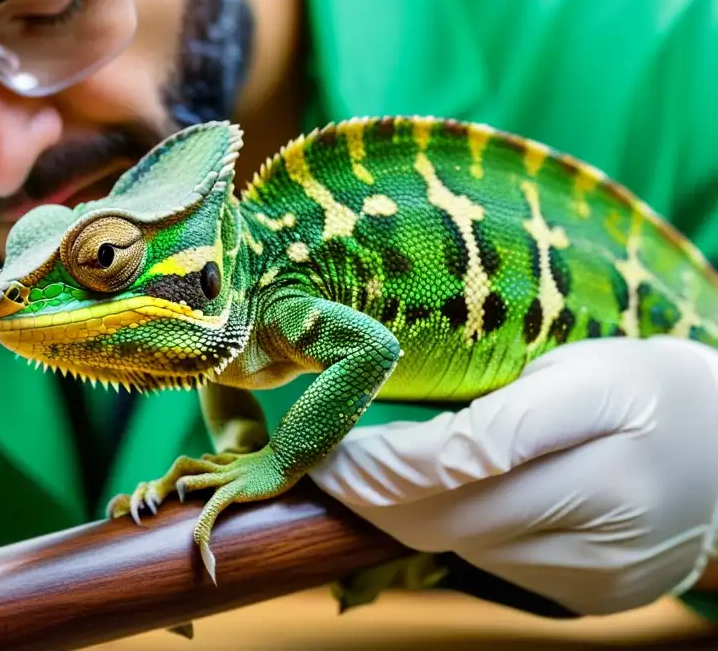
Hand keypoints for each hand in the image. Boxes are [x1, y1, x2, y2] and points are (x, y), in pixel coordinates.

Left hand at [309, 336, 717, 615]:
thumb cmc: (638, 388)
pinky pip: (499, 570)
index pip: (460, 459)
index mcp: (604, 426)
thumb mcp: (572, 369)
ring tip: (380, 478)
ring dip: (411, 517)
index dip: (379, 462)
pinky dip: (460, 537)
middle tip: (330, 469)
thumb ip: (496, 411)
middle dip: (373, 498)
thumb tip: (405, 453)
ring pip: (467, 550)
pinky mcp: (603, 596)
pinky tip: (450, 504)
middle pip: (453, 519)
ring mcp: (610, 566)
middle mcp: (613, 509)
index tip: (327, 448)